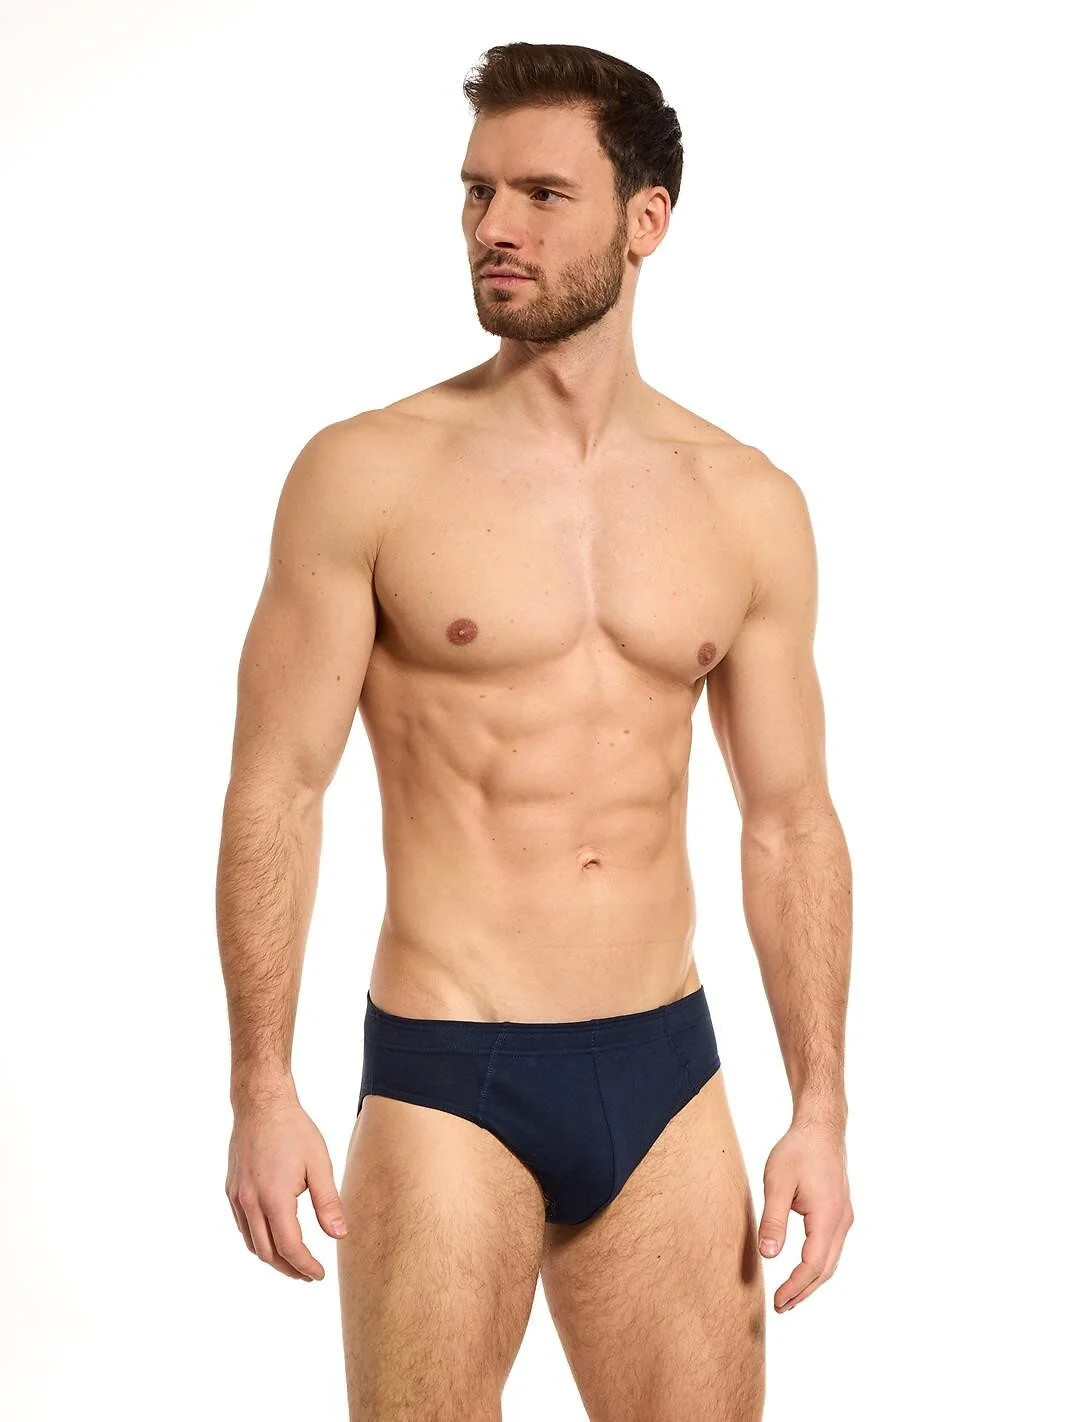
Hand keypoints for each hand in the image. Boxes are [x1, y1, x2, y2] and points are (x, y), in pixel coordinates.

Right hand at [225, 1091, 347, 1280]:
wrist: (261, 1104)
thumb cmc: (293, 1130)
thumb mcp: (319, 1164)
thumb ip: (328, 1203)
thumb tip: (339, 1235)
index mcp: (274, 1199)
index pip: (290, 1247)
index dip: (305, 1266)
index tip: (319, 1275)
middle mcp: (250, 1203)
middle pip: (267, 1253)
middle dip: (288, 1269)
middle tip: (308, 1275)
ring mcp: (236, 1197)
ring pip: (251, 1243)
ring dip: (272, 1257)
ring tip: (292, 1262)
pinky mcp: (231, 1190)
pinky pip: (243, 1226)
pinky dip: (258, 1240)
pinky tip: (272, 1237)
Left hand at [758, 1117, 853, 1311]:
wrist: (821, 1127)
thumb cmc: (798, 1151)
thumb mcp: (777, 1183)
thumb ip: (773, 1220)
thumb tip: (768, 1255)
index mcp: (827, 1217)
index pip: (812, 1265)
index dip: (795, 1287)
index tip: (778, 1301)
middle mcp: (841, 1221)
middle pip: (825, 1270)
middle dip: (803, 1291)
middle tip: (782, 1307)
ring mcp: (844, 1217)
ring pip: (831, 1260)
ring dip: (812, 1280)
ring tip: (790, 1295)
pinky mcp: (840, 1211)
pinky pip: (831, 1247)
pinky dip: (818, 1264)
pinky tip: (804, 1268)